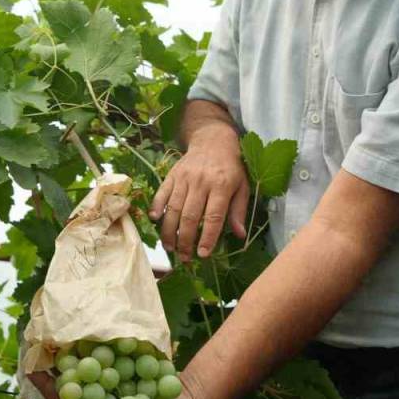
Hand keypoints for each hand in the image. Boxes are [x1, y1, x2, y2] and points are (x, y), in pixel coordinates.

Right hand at [150, 129, 248, 261]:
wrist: (213, 140)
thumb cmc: (231, 167)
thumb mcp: (243, 186)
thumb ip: (238, 211)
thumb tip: (239, 235)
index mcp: (222, 186)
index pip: (213, 217)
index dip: (207, 237)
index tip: (203, 254)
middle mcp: (202, 182)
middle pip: (190, 216)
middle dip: (186, 240)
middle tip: (184, 257)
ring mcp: (184, 178)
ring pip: (173, 208)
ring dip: (169, 230)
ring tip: (170, 247)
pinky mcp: (172, 174)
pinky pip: (162, 193)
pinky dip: (156, 207)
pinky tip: (155, 221)